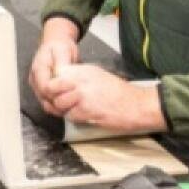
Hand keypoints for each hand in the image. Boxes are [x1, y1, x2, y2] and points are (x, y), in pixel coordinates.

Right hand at [28, 19, 81, 114]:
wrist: (56, 44)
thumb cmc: (59, 46)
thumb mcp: (61, 50)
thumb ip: (61, 62)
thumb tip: (61, 74)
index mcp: (38, 69)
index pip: (45, 87)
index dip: (60, 88)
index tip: (74, 84)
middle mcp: (36, 81)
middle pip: (45, 99)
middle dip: (62, 100)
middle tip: (78, 96)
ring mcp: (39, 88)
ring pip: (48, 105)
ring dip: (62, 106)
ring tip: (77, 102)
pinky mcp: (46, 93)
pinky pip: (52, 104)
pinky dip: (62, 107)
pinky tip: (73, 104)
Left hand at [38, 64, 166, 132]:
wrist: (137, 105)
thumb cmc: (120, 92)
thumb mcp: (97, 75)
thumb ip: (78, 77)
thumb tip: (62, 81)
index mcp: (82, 71)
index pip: (55, 76)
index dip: (52, 86)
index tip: (55, 92)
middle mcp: (79, 80)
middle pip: (52, 89)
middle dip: (53, 98)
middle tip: (61, 103)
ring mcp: (81, 95)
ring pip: (59, 104)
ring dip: (64, 110)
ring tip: (76, 110)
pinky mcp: (86, 110)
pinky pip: (70, 116)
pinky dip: (75, 118)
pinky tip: (86, 115)